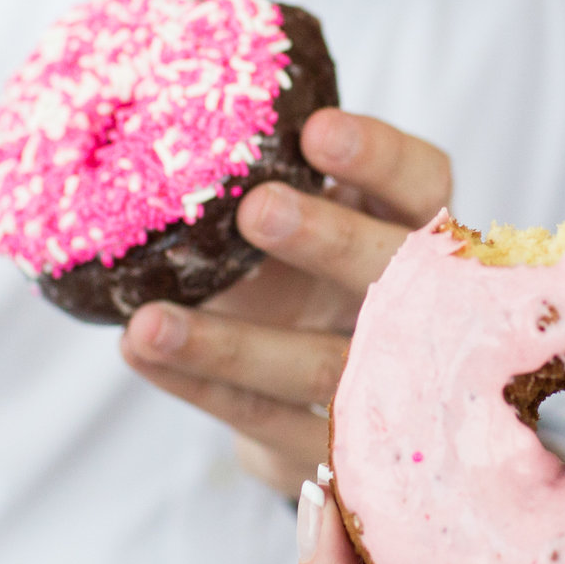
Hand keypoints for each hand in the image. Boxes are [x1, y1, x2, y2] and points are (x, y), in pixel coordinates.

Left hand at [121, 109, 451, 493]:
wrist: (331, 401)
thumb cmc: (317, 280)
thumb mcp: (319, 220)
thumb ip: (279, 176)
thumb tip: (174, 108)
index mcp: (420, 233)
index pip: (422, 185)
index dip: (378, 158)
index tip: (314, 129)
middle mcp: (420, 310)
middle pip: (395, 276)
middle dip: (329, 241)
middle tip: (258, 209)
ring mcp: (387, 390)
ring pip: (323, 368)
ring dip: (235, 345)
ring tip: (150, 323)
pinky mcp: (339, 455)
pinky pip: (271, 421)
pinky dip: (205, 387)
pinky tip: (142, 352)